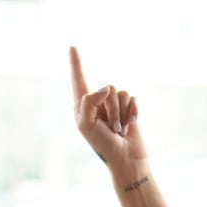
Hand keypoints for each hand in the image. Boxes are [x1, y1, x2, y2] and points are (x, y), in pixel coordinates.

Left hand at [70, 46, 146, 172]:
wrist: (125, 159)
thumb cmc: (103, 145)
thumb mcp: (86, 125)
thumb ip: (89, 102)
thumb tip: (105, 88)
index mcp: (82, 106)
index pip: (78, 80)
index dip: (76, 63)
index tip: (72, 46)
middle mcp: (98, 103)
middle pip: (108, 88)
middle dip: (113, 109)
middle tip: (112, 128)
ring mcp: (114, 105)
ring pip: (122, 93)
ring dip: (123, 113)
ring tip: (121, 130)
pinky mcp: (129, 109)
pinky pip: (134, 99)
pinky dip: (134, 113)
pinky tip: (131, 126)